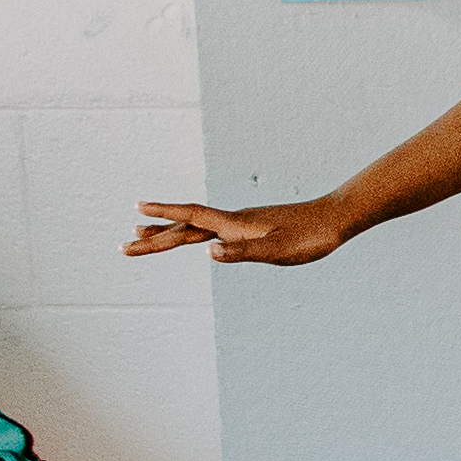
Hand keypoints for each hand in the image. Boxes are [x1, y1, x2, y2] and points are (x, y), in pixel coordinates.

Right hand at [128, 196, 348, 264]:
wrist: (338, 218)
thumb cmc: (311, 236)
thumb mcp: (278, 249)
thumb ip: (243, 252)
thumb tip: (207, 252)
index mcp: (235, 225)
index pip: (191, 217)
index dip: (163, 213)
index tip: (136, 208)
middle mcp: (233, 221)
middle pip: (185, 226)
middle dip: (153, 236)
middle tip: (122, 245)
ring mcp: (242, 224)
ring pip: (196, 228)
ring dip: (169, 233)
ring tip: (143, 234)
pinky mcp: (253, 229)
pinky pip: (213, 231)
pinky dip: (194, 235)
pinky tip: (196, 240)